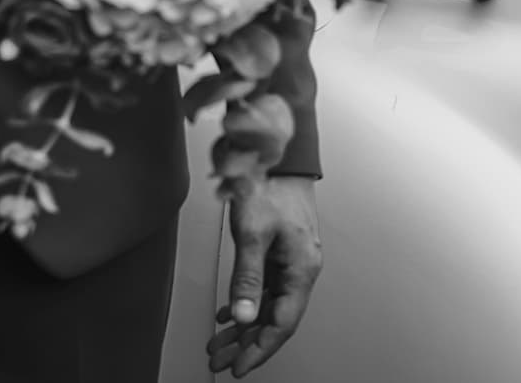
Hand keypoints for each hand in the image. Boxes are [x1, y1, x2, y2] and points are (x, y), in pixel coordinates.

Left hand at [208, 176, 322, 377]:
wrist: (279, 158)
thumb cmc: (271, 189)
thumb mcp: (253, 235)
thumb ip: (247, 278)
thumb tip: (242, 315)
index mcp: (301, 269)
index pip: (283, 323)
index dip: (260, 349)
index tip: (239, 368)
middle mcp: (301, 269)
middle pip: (275, 319)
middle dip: (247, 344)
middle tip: (220, 361)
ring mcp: (292, 261)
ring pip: (269, 305)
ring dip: (243, 326)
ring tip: (218, 344)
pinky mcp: (282, 252)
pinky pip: (266, 288)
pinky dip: (247, 304)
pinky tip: (228, 313)